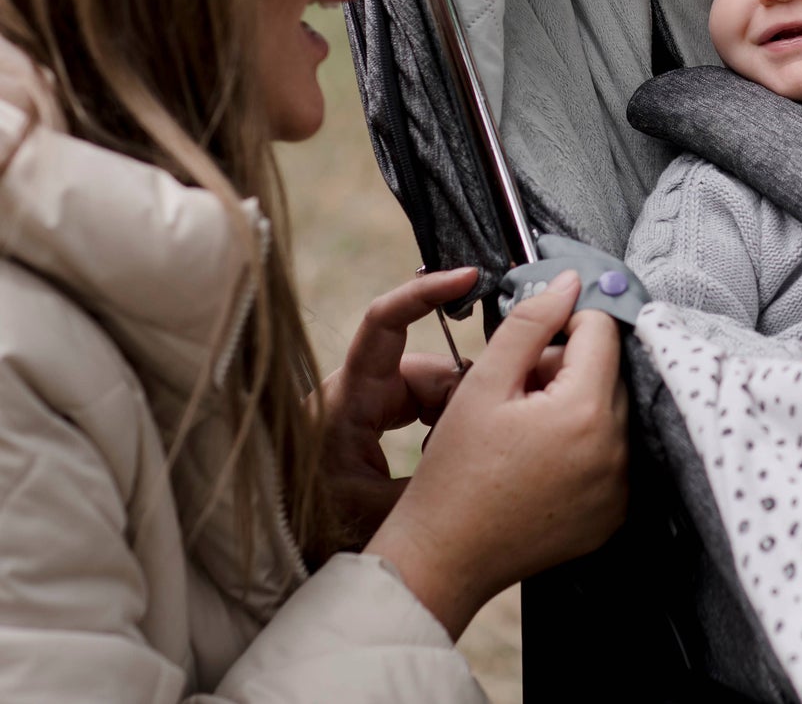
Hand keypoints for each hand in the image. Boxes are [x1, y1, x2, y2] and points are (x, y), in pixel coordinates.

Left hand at [319, 266, 478, 546]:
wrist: (275, 556)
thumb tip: (488, 450)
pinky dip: (448, 427)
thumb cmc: (308, 530)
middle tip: (494, 424)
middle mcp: (358, 393)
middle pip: (428, 369)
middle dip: (466, 394)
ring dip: (459, 418)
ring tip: (472, 455)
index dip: (426, 293)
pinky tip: (459, 459)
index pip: (385, 322)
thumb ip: (436, 482)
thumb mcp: (377, 513)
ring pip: (433, 392)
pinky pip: (426, 410)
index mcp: (347, 399)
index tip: (469, 278)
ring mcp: (368, 408)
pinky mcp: (376, 425)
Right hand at [365, 270, 627, 639]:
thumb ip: (531, 322)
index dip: (564, 322)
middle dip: (568, 364)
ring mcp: (620, 486)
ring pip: (611, 408)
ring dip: (576, 401)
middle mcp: (617, 450)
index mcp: (587, 412)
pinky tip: (539, 457)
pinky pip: (612, 451)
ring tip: (525, 425)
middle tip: (518, 390)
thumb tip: (569, 280)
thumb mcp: (485, 382)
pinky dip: (584, 441)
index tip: (531, 342)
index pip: (601, 329)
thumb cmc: (456, 470)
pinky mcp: (615, 512)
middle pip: (609, 369)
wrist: (444, 558)